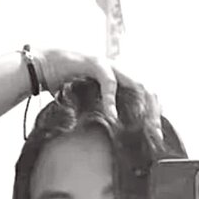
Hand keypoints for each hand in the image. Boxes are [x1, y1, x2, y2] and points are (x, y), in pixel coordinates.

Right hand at [37, 48, 161, 136]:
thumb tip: (112, 135)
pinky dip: (111, 100)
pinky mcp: (94, 63)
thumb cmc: (65, 85)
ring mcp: (108, 65)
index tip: (156, 135)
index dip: (153, 113)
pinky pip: (108, 81)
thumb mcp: (89, 102)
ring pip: (136, 84)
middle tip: (156, 134)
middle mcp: (118, 71)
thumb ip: (102, 112)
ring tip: (145, 126)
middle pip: (147, 90)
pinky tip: (112, 116)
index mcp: (119, 80)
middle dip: (154, 113)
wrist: (42, 67)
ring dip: (142, 107)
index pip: (145, 95)